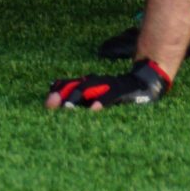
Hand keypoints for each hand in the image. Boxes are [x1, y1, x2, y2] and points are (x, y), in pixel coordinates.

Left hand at [45, 58, 170, 110]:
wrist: (144, 83)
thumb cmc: (116, 93)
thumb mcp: (96, 95)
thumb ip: (79, 99)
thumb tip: (55, 99)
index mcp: (87, 82)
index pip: (66, 84)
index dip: (55, 92)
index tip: (45, 102)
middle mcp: (94, 81)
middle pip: (73, 86)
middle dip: (61, 95)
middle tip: (50, 105)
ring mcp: (107, 84)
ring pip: (88, 89)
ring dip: (76, 98)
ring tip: (67, 108)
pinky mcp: (121, 90)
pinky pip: (109, 96)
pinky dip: (101, 102)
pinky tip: (93, 109)